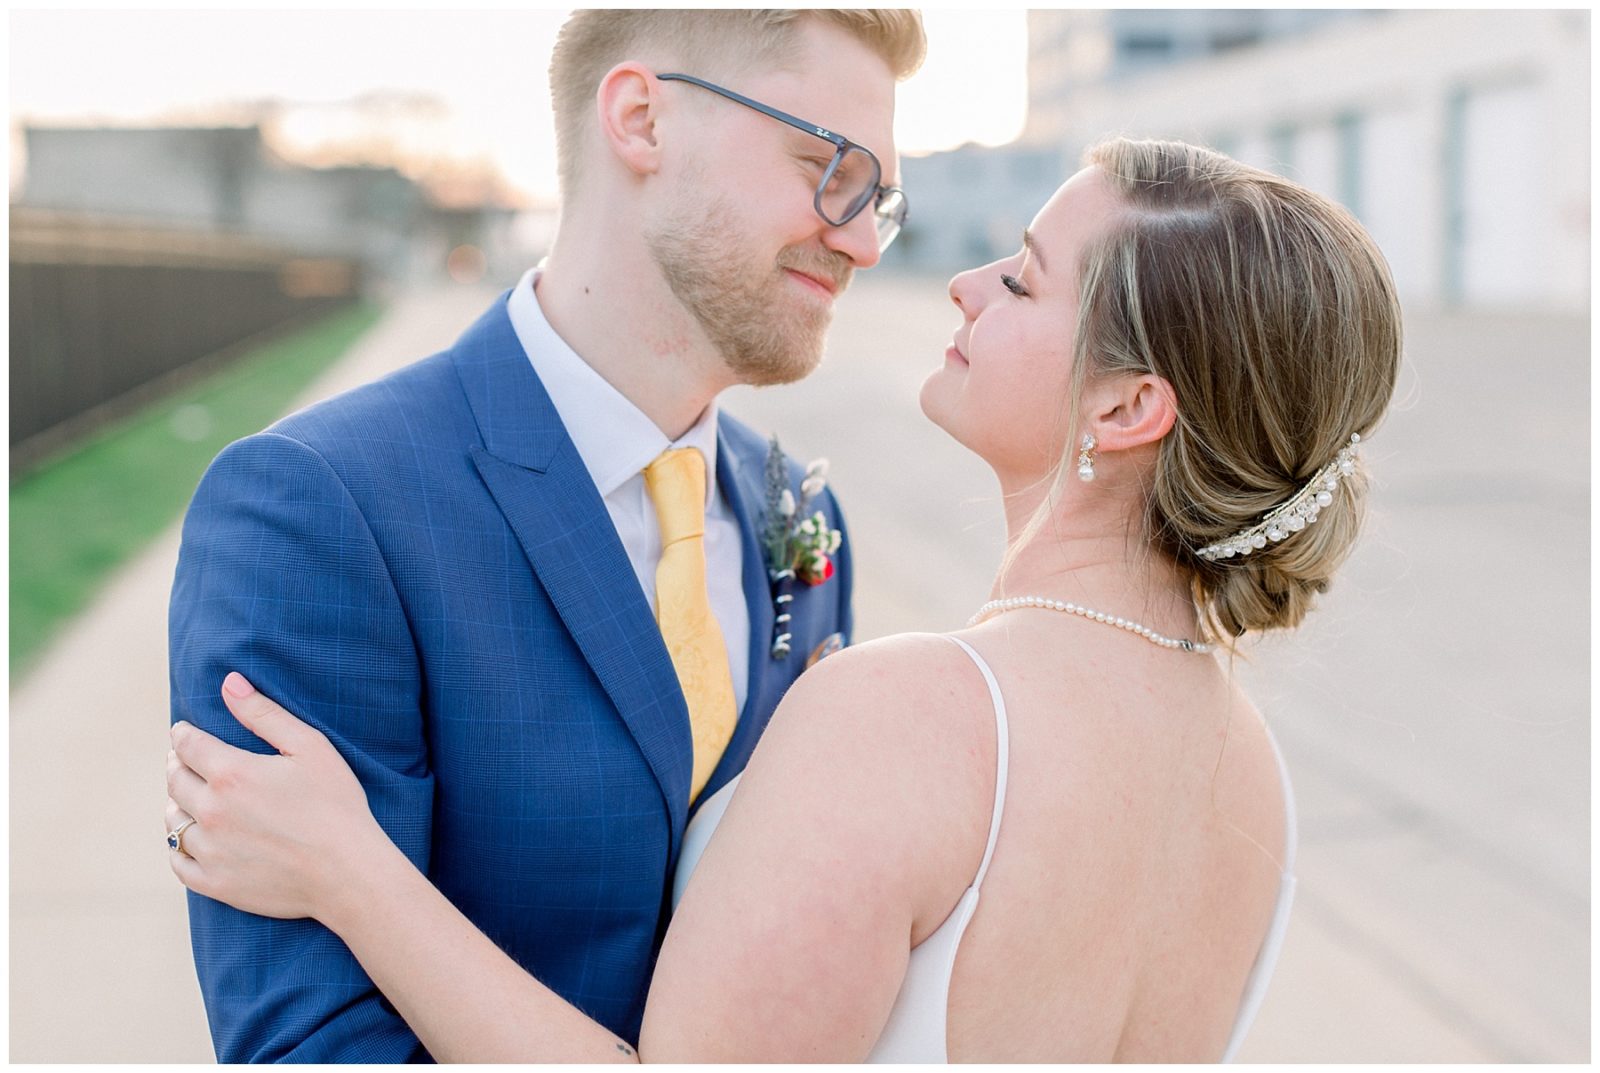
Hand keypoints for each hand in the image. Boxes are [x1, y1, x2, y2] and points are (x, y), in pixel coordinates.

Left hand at [166, 672, 388, 921]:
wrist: (348, 873)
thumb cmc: (336, 805)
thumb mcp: (310, 747)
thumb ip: (264, 714)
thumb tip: (229, 683)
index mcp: (231, 773)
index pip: (186, 745)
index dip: (183, 734)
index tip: (184, 732)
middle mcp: (211, 811)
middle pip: (174, 780)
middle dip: (177, 765)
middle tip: (186, 761)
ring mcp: (209, 850)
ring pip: (173, 820)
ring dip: (178, 804)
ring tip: (191, 799)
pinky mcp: (214, 883)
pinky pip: (178, 862)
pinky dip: (179, 847)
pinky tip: (192, 840)